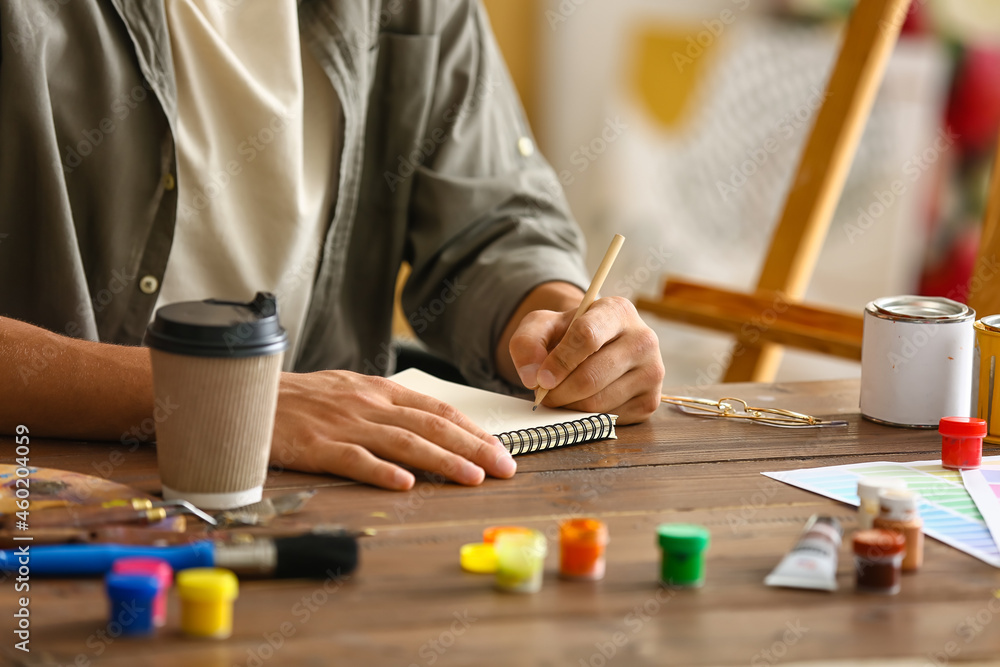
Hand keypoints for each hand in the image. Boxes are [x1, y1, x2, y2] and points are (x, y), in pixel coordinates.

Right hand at [270, 371, 516, 489]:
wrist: (246, 395)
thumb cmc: (299, 399)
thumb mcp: (348, 391)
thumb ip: (384, 407)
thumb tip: (425, 426)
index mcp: (378, 390)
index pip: (436, 409)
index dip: (471, 429)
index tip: (499, 448)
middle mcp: (368, 404)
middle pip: (430, 426)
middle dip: (473, 447)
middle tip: (504, 467)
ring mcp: (343, 424)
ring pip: (403, 443)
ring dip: (443, 460)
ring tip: (472, 478)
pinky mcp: (317, 446)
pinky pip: (355, 459)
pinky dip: (382, 472)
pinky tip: (406, 484)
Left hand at [508, 296, 663, 423]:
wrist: (597, 347)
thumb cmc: (568, 334)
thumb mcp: (542, 326)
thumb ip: (527, 342)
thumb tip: (532, 376)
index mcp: (617, 311)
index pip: (587, 336)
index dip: (559, 361)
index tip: (540, 379)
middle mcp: (643, 339)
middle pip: (591, 376)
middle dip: (559, 392)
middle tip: (543, 394)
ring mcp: (652, 371)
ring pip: (599, 402)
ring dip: (569, 406)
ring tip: (560, 395)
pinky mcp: (650, 401)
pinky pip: (609, 419)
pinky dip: (586, 417)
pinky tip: (582, 402)